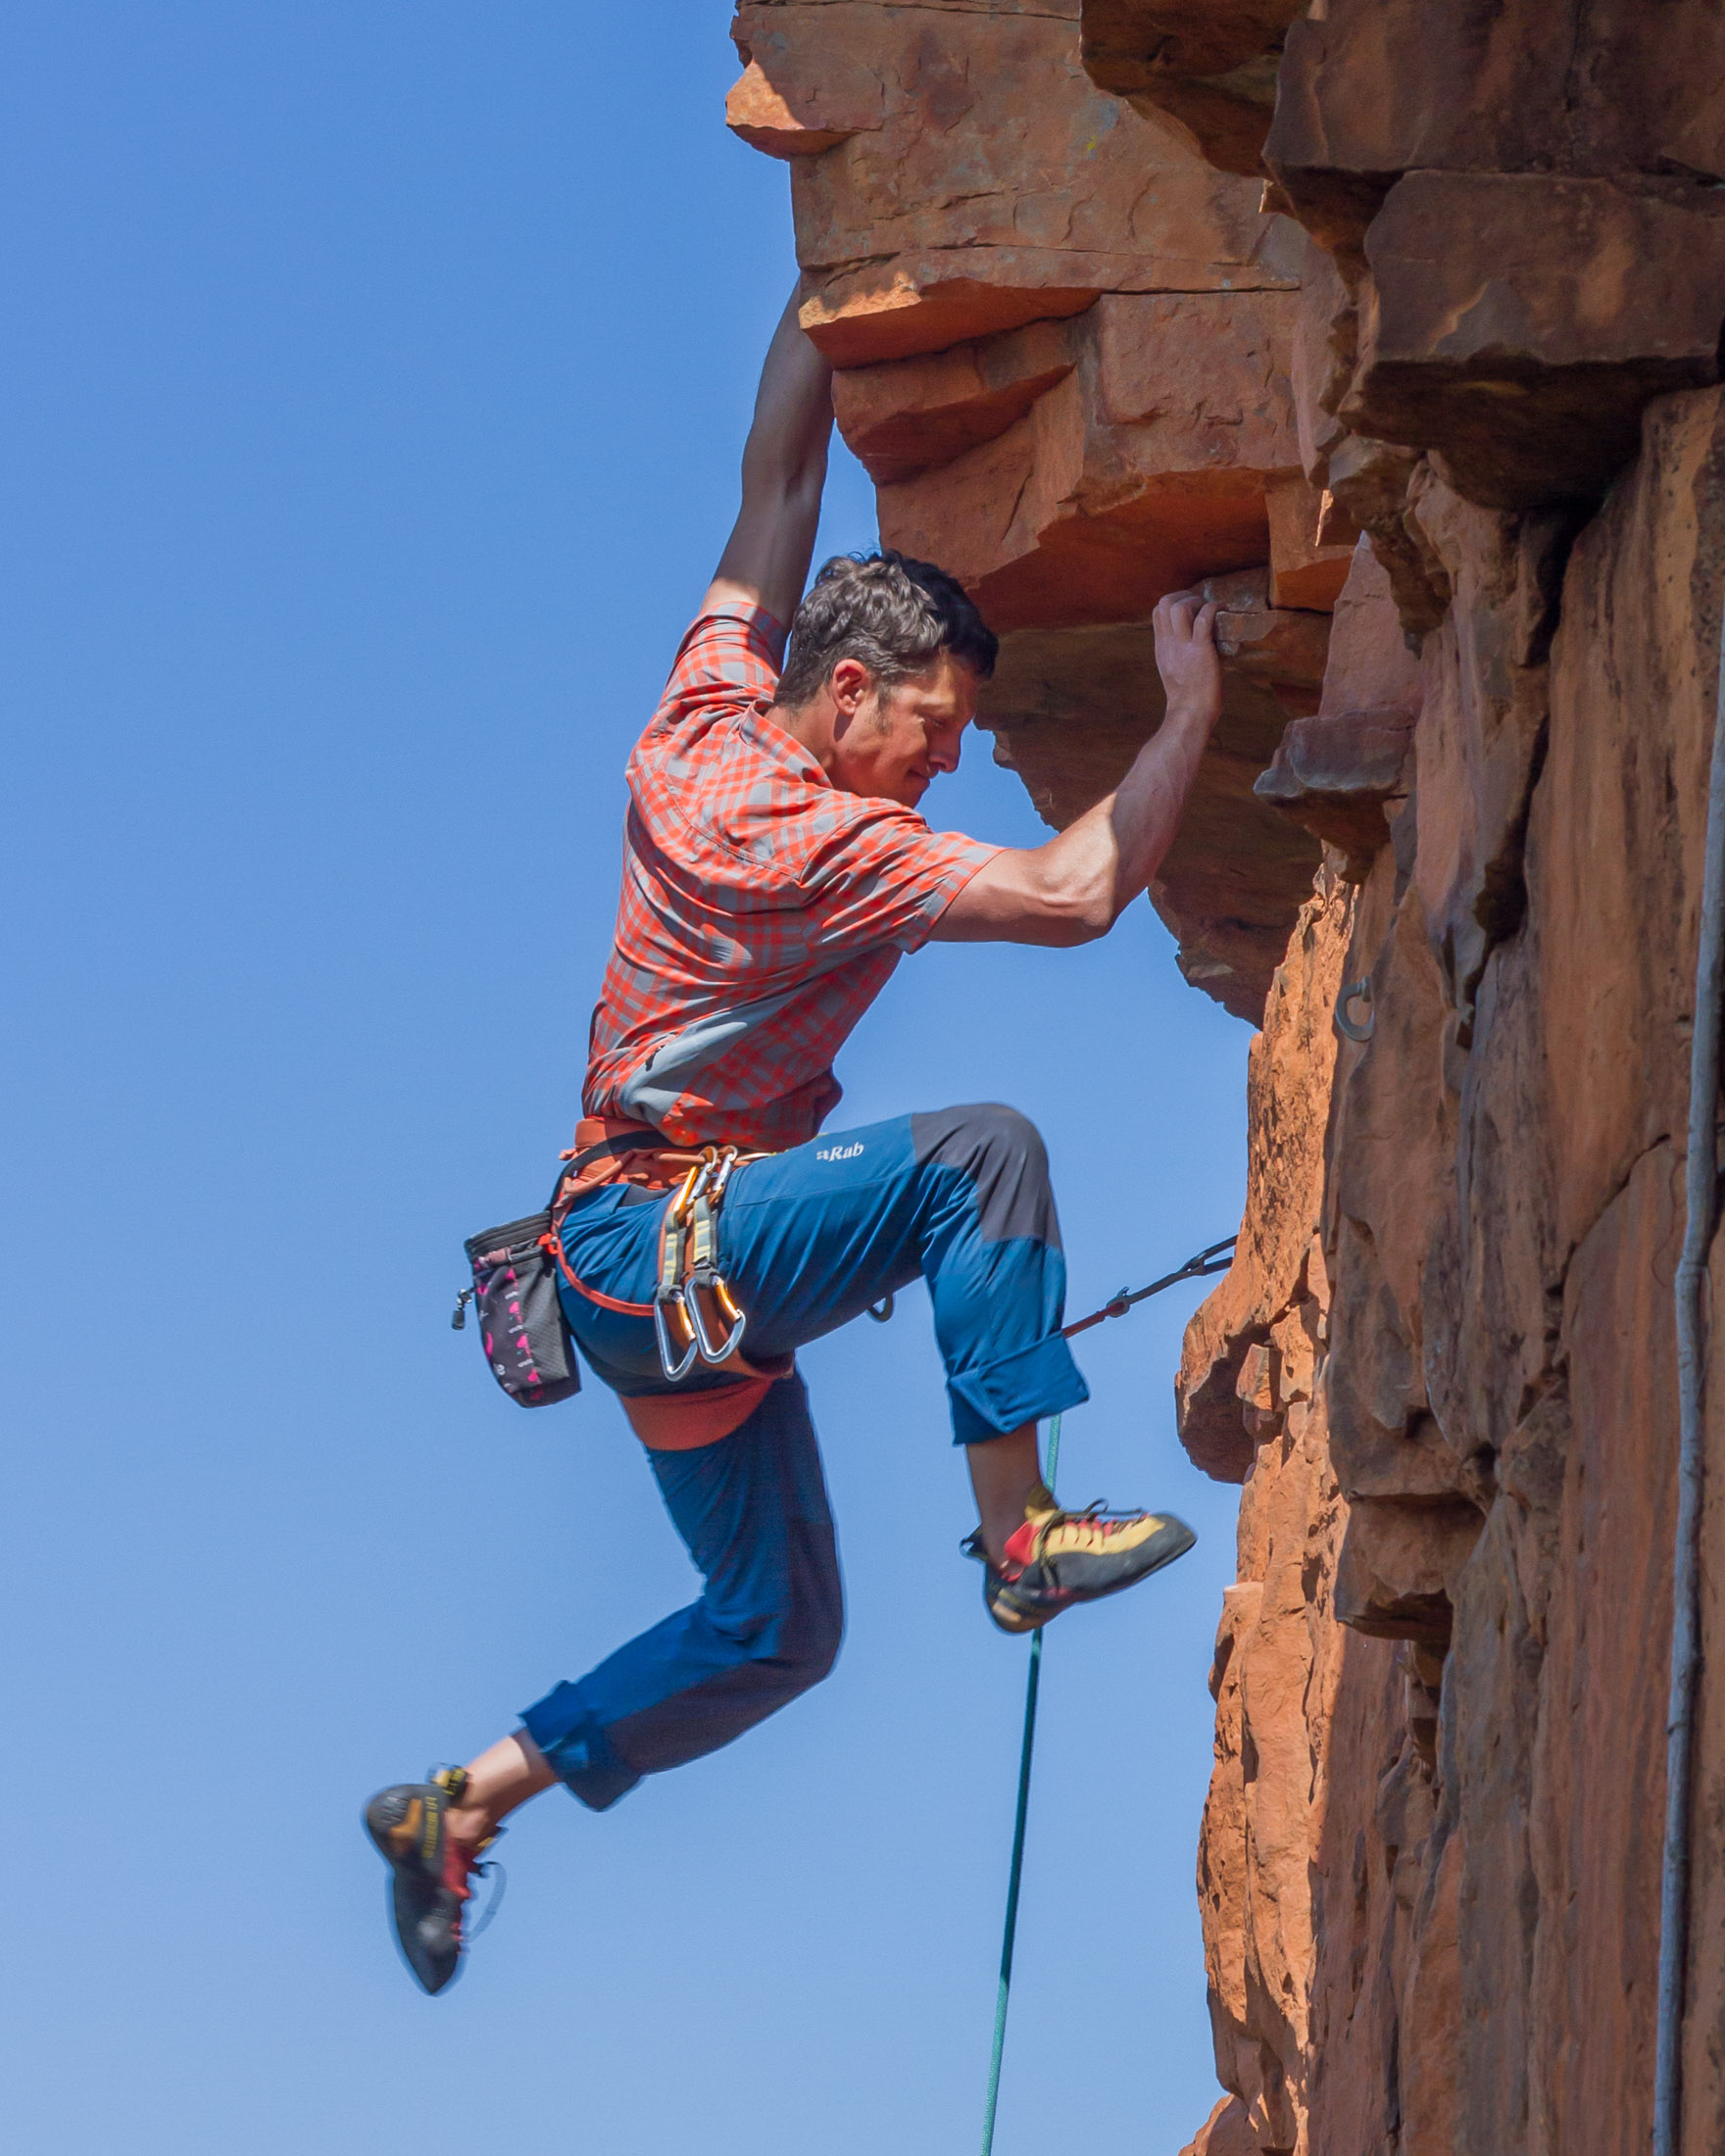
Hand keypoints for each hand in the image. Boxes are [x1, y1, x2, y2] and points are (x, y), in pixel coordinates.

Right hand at [1152, 589, 1221, 730]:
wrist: (1191, 715)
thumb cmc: (1188, 698)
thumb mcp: (1173, 670)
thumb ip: (1177, 653)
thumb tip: (1193, 642)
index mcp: (1162, 647)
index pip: (1157, 611)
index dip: (1174, 601)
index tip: (1191, 607)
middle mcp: (1169, 644)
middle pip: (1164, 603)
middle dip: (1184, 595)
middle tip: (1201, 604)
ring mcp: (1183, 647)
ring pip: (1180, 607)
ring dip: (1198, 601)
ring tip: (1210, 608)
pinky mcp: (1201, 651)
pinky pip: (1205, 618)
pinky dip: (1215, 608)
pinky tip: (1224, 610)